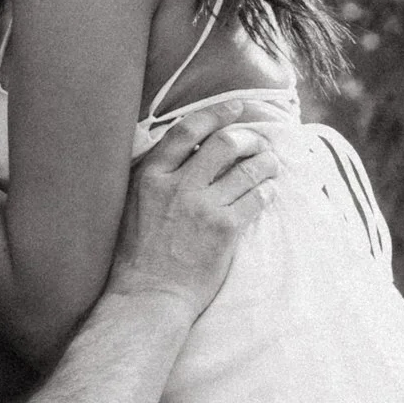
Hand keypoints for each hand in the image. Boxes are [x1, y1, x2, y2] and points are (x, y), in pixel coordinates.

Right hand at [108, 112, 279, 315]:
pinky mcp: (225, 230)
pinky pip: (256, 199)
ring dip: (266, 162)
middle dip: (248, 137)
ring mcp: (203, 208)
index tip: (235, 107)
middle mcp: (178, 186)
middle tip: (258, 141)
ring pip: (247, 170)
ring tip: (271, 163)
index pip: (187, 129)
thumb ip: (153, 175)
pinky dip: (266, 190)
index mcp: (150, 176)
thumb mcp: (132, 204)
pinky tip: (268, 191)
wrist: (148, 296)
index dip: (216, 113)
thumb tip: (181, 148)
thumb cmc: (136, 255)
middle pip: (224, 143)